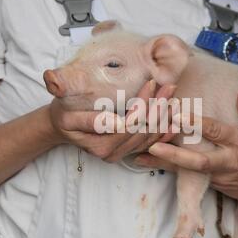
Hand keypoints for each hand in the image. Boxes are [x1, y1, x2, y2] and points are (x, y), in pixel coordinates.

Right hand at [48, 80, 176, 161]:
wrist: (62, 126)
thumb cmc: (64, 115)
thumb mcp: (66, 114)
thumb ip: (88, 120)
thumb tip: (114, 122)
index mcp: (101, 145)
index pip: (130, 125)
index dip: (143, 105)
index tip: (151, 83)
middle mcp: (113, 153)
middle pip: (143, 131)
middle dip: (158, 107)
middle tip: (169, 86)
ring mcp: (122, 153)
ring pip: (150, 137)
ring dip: (164, 116)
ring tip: (173, 96)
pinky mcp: (128, 150)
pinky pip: (150, 143)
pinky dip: (164, 130)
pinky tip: (174, 118)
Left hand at [135, 90, 237, 211]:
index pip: (217, 132)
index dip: (197, 123)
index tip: (178, 114)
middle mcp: (226, 161)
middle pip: (197, 161)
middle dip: (174, 154)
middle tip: (152, 144)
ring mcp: (217, 176)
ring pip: (187, 170)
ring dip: (164, 163)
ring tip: (140, 155)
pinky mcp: (211, 184)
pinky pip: (188, 175)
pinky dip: (169, 167)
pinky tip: (150, 161)